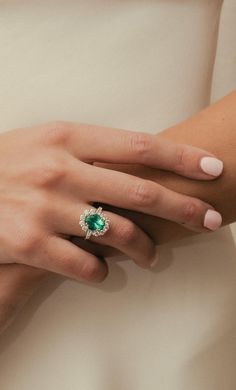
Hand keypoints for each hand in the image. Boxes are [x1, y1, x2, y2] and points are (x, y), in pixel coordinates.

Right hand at [0, 121, 222, 281]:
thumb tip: (139, 161)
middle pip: (141, 191)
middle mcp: (60, 170)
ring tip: (152, 254)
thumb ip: (91, 149)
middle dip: (184, 208)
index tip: (212, 167)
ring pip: (117, 233)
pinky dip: (101, 271)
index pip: (139, 145)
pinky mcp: (30, 244)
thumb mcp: (47, 140)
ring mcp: (45, 208)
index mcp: (67, 137)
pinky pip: (84, 265)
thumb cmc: (8, 162)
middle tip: (208, 219)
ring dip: (144, 247)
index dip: (182, 157)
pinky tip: (102, 269)